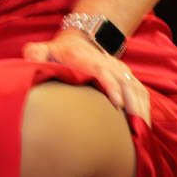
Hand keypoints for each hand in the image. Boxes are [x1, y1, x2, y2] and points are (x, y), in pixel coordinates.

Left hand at [22, 30, 151, 125]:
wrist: (80, 40)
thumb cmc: (58, 53)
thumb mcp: (44, 50)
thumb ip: (35, 54)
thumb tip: (30, 60)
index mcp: (89, 60)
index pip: (104, 72)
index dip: (111, 86)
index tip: (117, 104)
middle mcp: (110, 65)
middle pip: (128, 85)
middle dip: (133, 107)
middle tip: (134, 132)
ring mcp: (122, 72)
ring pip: (138, 91)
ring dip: (142, 112)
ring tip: (141, 137)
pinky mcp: (129, 79)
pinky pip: (142, 95)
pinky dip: (145, 111)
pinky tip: (143, 130)